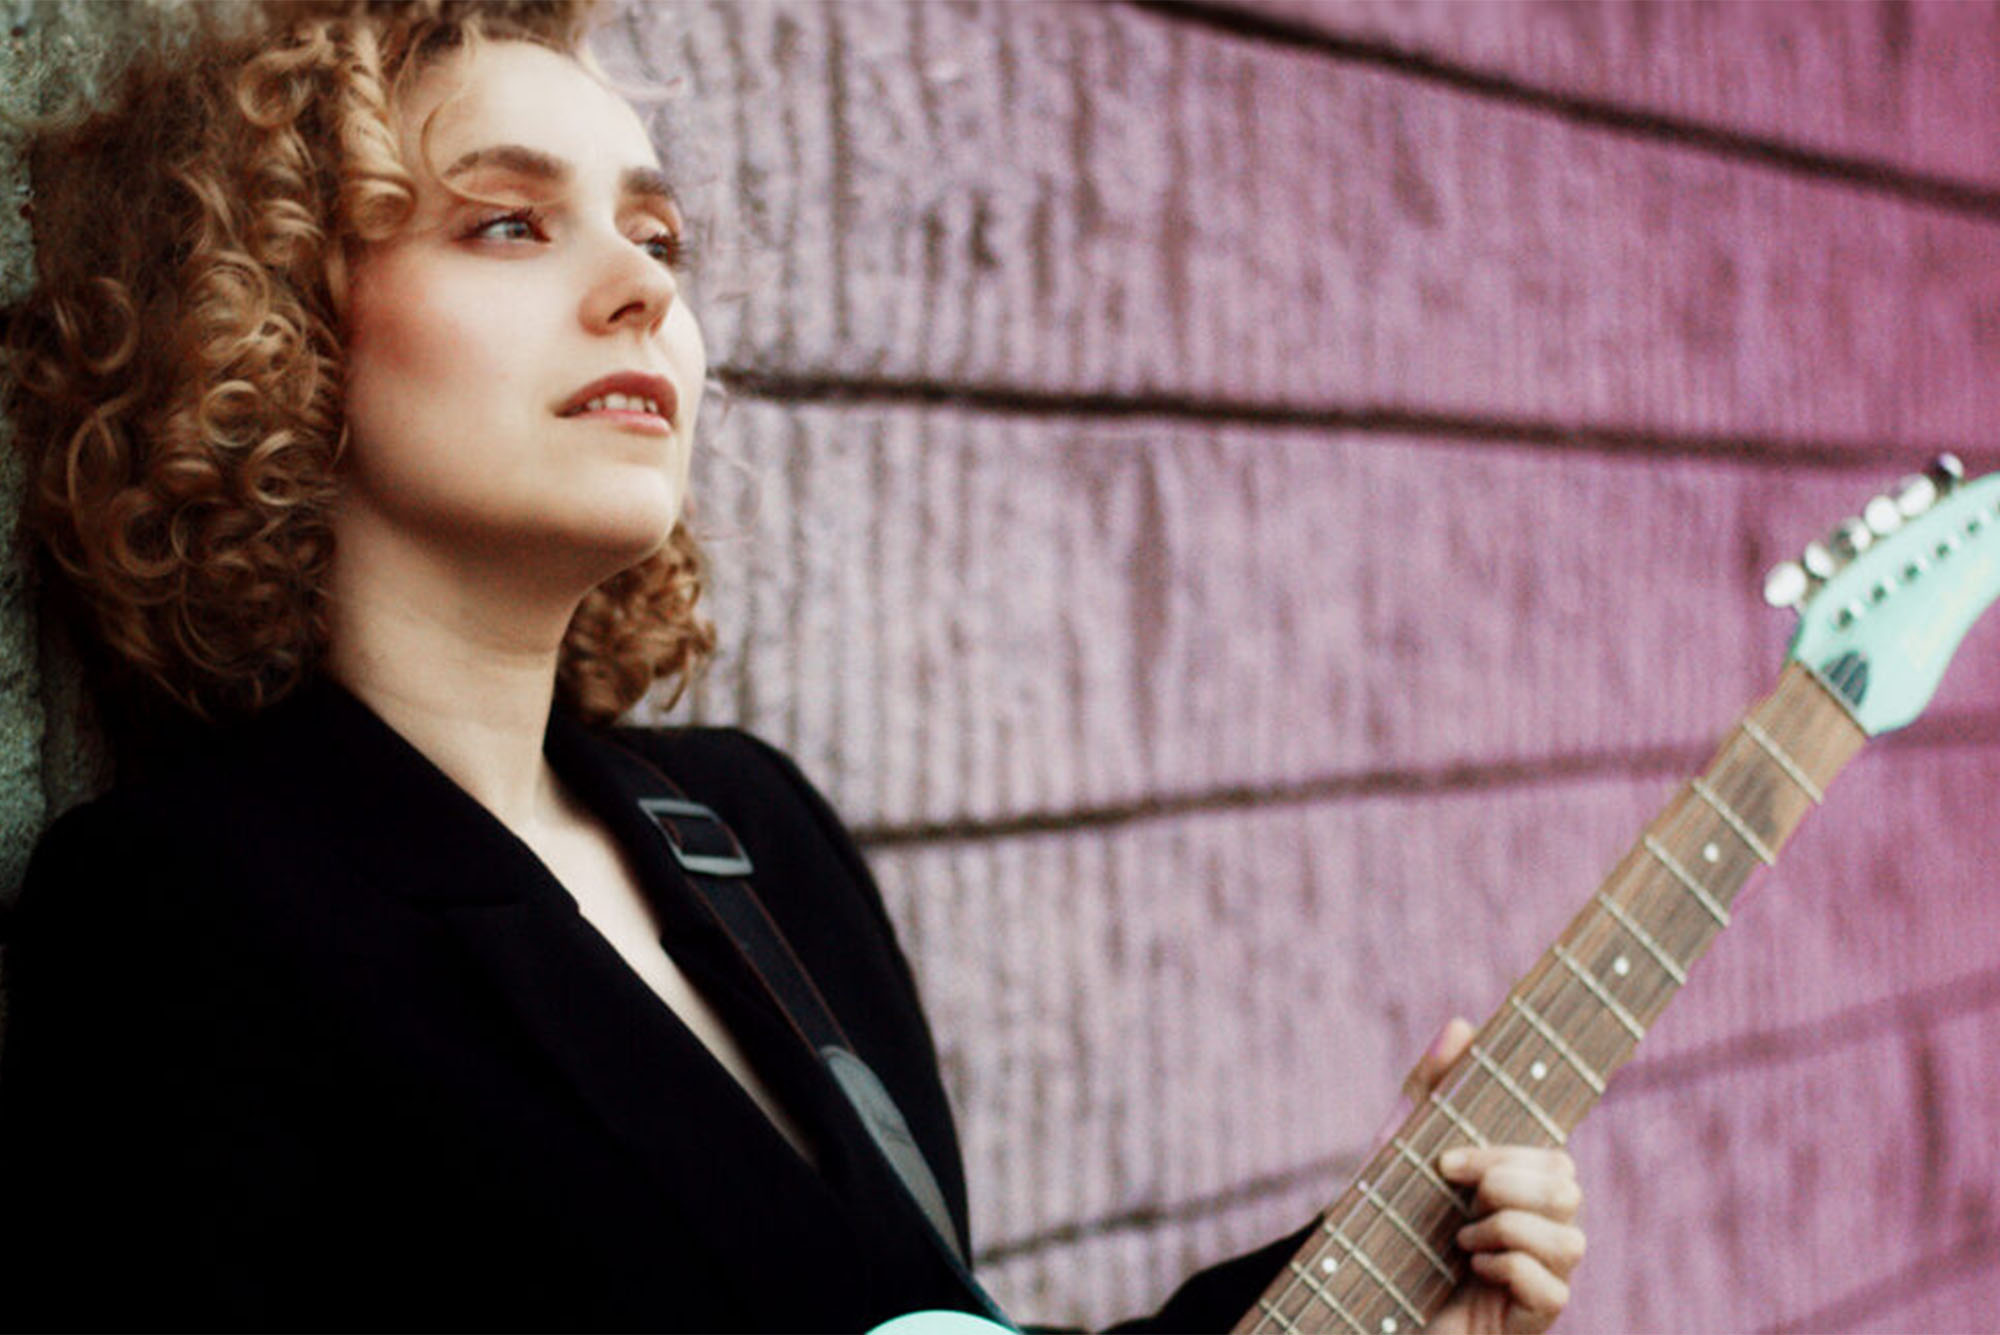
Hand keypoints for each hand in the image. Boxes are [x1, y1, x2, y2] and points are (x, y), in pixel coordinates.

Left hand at [1406, 1018, 1585, 1334]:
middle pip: (1568, 1186)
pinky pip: (1552, 1288)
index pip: (1552, 1153)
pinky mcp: (1537, 1316)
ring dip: (1503, 1230)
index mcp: (1520, 1186)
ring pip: (1571, 1238)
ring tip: (1461, 1240)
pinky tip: (1473, 1271)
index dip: (1507, 1151)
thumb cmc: (1391, 1222)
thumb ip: (1432, 1088)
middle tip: (1457, 1199)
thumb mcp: (1401, 1147)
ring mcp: (1546, 1275)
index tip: (1446, 1161)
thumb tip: (1463, 1023)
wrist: (1362, 1296)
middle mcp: (1543, 1228)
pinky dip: (1506, 1270)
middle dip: (1504, 1184)